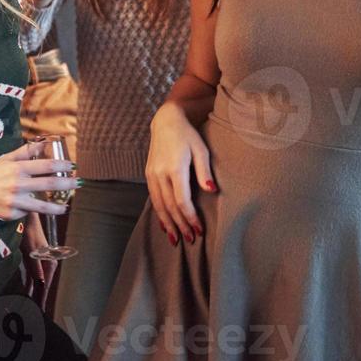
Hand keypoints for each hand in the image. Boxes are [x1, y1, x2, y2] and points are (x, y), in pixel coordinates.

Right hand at [0, 142, 77, 219]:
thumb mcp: (6, 159)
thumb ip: (24, 153)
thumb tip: (42, 144)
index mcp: (18, 168)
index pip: (46, 165)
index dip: (62, 165)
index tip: (73, 166)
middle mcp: (18, 184)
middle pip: (49, 184)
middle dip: (67, 184)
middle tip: (79, 184)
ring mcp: (14, 201)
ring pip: (41, 206)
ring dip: (57, 207)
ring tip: (66, 207)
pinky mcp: (10, 214)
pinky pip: (26, 212)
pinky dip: (30, 210)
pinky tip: (30, 207)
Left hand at [20, 212, 56, 308]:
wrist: (28, 219)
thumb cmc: (30, 234)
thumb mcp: (32, 252)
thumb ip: (37, 270)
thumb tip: (41, 286)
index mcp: (49, 266)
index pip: (44, 288)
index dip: (41, 301)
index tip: (39, 314)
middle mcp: (47, 267)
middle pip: (41, 287)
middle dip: (37, 301)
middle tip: (32, 316)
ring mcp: (41, 264)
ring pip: (36, 283)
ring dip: (32, 294)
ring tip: (28, 308)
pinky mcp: (33, 261)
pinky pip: (32, 277)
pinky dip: (29, 285)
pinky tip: (26, 293)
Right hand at [145, 102, 213, 246]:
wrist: (166, 121)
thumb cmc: (187, 135)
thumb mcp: (201, 150)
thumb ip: (204, 172)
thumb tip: (212, 191)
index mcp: (175, 168)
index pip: (181, 200)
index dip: (190, 217)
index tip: (200, 229)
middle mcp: (160, 173)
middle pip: (169, 207)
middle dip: (180, 225)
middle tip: (190, 240)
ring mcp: (152, 174)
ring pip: (158, 205)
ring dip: (168, 224)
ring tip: (176, 240)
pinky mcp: (149, 174)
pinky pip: (153, 198)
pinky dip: (159, 213)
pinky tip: (165, 224)